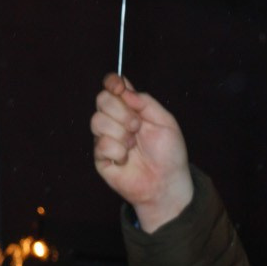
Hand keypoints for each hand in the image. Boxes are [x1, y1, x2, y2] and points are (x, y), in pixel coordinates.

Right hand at [91, 75, 193, 231]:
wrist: (166, 183)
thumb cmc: (169, 154)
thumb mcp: (165, 121)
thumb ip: (145, 102)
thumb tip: (124, 89)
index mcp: (131, 109)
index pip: (113, 88)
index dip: (112, 83)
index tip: (118, 86)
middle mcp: (116, 121)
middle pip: (101, 100)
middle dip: (121, 111)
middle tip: (137, 126)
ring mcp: (106, 138)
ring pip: (97, 121)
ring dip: (120, 133)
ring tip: (133, 145)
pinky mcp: (100, 157)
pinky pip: (101, 144)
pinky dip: (118, 151)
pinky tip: (126, 160)